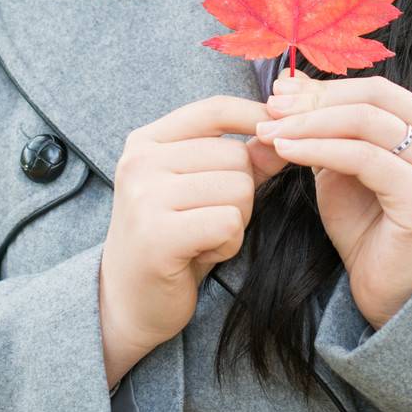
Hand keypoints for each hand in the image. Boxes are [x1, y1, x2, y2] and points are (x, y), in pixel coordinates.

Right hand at [99, 94, 273, 382]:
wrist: (127, 302)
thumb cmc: (172, 240)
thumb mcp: (202, 190)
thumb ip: (241, 160)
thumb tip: (285, 134)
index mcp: (147, 142)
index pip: (214, 109)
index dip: (255, 116)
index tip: (277, 135)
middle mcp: (140, 162)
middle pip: (237, 156)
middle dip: (241, 192)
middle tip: (208, 219)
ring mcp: (145, 197)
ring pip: (238, 189)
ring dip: (235, 221)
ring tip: (202, 237)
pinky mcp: (158, 235)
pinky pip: (229, 223)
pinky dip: (228, 244)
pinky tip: (200, 254)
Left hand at [251, 71, 411, 330]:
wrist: (393, 294)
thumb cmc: (370, 232)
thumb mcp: (344, 169)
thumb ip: (326, 129)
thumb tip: (288, 84)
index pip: (377, 90)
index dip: (326, 87)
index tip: (279, 93)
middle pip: (374, 98)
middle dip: (316, 100)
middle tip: (270, 108)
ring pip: (367, 123)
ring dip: (310, 123)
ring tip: (270, 131)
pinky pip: (364, 159)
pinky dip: (319, 149)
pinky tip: (286, 151)